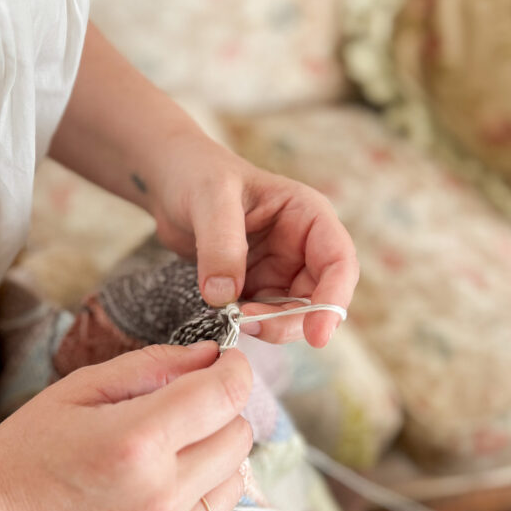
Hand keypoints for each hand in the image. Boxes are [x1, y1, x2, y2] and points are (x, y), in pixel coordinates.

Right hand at [0, 342, 252, 510]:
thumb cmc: (25, 449)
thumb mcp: (79, 389)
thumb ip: (152, 366)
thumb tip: (212, 355)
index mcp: (136, 442)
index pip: (225, 396)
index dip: (233, 370)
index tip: (226, 363)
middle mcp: (159, 498)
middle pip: (238, 438)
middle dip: (219, 413)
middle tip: (183, 408)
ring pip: (232, 484)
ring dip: (211, 460)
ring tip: (164, 456)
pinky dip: (190, 502)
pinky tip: (145, 497)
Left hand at [150, 135, 358, 346]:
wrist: (171, 182)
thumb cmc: (198, 175)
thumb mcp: (210, 199)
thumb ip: (220, 244)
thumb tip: (224, 296)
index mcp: (308, 216)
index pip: (339, 263)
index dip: (333, 301)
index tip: (318, 336)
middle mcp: (301, 246)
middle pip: (318, 298)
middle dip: (291, 321)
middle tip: (250, 326)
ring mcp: (279, 268)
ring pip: (291, 313)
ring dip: (268, 325)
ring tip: (232, 317)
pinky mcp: (255, 285)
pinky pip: (262, 314)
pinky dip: (249, 322)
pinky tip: (224, 313)